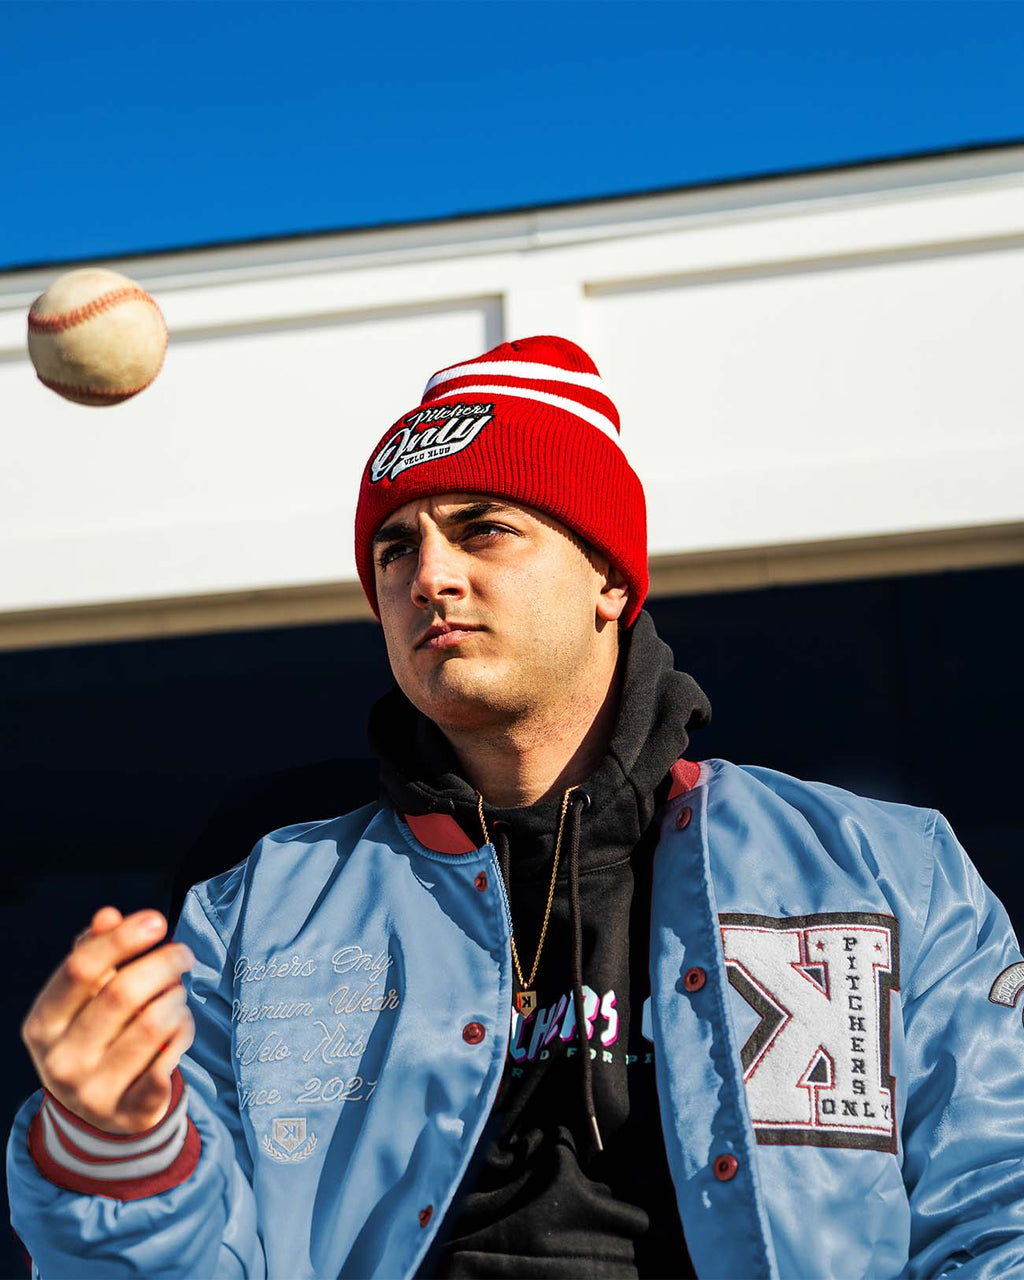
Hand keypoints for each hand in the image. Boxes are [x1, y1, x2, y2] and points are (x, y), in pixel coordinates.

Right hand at [20, 906, 195, 1133]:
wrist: (99, 1108)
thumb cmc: (94, 1034)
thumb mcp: (83, 998)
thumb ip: (95, 953)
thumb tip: (107, 916)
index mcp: (42, 1024)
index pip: (80, 969)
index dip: (122, 939)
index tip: (158, 921)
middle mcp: (60, 1060)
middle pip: (122, 994)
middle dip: (163, 964)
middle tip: (183, 954)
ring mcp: (92, 1092)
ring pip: (153, 1026)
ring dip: (176, 999)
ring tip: (178, 994)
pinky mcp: (129, 1113)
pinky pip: (170, 1060)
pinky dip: (184, 1034)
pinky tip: (181, 1026)